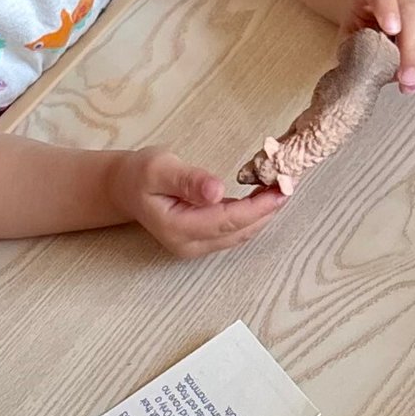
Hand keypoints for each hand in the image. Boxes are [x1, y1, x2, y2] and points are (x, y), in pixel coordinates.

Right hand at [107, 148, 290, 256]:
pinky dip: (252, 216)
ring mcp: (196, 247)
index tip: (281, 189)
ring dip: (263, 214)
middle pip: (238, 231)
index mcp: (177, 228)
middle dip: (267, 210)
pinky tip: (264, 199)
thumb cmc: (139, 175)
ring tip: (282, 188)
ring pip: (240, 234)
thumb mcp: (159, 169)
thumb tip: (217, 191)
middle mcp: (189, 245)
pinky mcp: (202, 242)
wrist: (125, 188)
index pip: (227, 221)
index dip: (257, 207)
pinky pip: (234, 232)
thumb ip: (188, 180)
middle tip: (289, 183)